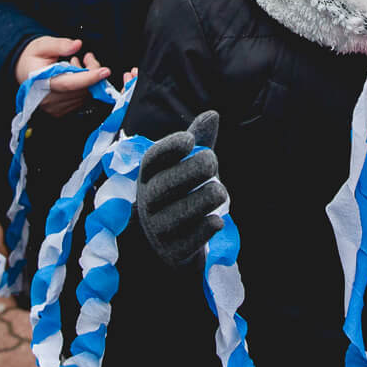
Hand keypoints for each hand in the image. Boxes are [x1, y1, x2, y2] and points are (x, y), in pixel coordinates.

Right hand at [14, 36, 112, 116]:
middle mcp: (47, 98)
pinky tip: (75, 76)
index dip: (88, 77)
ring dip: (88, 80)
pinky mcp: (59, 111)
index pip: (69, 83)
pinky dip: (83, 88)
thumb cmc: (32, 57)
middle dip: (91, 72)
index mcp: (41, 82)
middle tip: (88, 57)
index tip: (104, 71)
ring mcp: (53, 107)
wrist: (22, 70)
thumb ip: (60, 45)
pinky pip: (80, 101)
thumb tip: (77, 45)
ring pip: (83, 96)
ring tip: (76, 64)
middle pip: (80, 89)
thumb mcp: (43, 45)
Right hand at [135, 110, 226, 267]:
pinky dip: (205, 228)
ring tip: (219, 192)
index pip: (152, 160)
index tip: (190, 140)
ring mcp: (158, 229)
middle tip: (213, 161)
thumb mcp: (187, 168)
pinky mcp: (173, 252)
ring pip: (181, 212)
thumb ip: (200, 142)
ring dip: (205, 198)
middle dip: (192, 170)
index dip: (168, 148)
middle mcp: (147, 202)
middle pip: (166, 184)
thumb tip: (212, 114)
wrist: (174, 245)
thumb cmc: (182, 195)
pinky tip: (217, 221)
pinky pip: (190, 239)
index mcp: (149, 177)